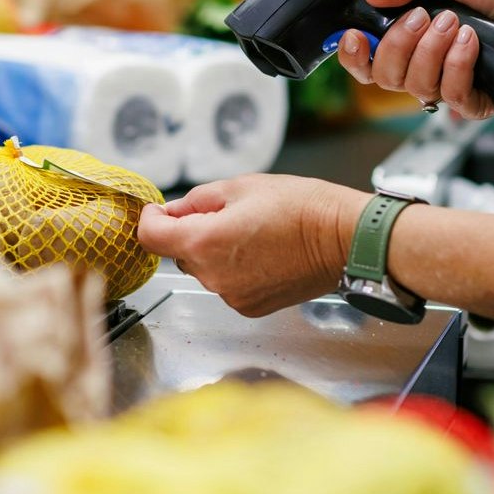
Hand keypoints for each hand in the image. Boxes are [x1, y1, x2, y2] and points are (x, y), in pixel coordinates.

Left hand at [137, 176, 370, 317]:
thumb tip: (172, 211)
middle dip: (191, 233)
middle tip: (225, 214)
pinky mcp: (250, 307)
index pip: (150, 237)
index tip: (160, 211)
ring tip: (252, 233)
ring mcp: (231, 296)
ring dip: (215, 252)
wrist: (343, 238)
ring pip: (205, 270)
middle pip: (180, 254)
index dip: (151, 219)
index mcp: (204, 242)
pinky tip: (262, 254)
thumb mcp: (241, 186)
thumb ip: (196, 200)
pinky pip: (227, 285)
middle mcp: (212, 276)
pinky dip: (235, 270)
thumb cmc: (300, 207)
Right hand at [335, 0, 493, 120]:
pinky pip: (450, 96)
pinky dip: (458, 63)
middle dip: (398, 43)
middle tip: (424, 16)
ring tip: (457, 24)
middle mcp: (427, 64)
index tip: (353, 36)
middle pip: (384, 76)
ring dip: (432, 50)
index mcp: (414, 36)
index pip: (368, 59)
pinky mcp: (477, 102)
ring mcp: (451, 85)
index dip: (353, 54)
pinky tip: (472, 42)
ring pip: (415, 86)